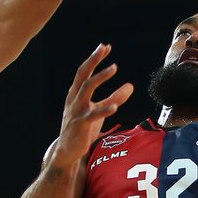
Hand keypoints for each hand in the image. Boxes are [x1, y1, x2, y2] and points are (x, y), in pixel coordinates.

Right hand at [53, 44, 133, 164]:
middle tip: (104, 48)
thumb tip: (130, 86)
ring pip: (86, 89)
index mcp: (76, 94)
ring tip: (113, 67)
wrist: (68, 150)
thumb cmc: (83, 129)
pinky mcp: (81, 125)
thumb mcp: (100, 110)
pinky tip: (115, 106)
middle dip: (93, 60)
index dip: (94, 59)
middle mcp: (74, 99)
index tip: (105, 47)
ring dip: (100, 77)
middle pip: (83, 75)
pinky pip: (92, 115)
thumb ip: (114, 98)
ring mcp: (76, 111)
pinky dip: (104, 109)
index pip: (84, 72)